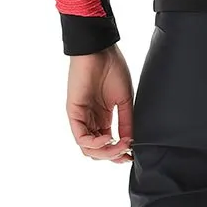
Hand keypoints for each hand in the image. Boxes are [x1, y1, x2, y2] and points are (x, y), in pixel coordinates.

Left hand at [66, 44, 134, 164]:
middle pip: (97, 150)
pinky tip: (109, 137)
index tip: (131, 155)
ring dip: (105, 152)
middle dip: (113, 156)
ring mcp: (81, 118)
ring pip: (88, 148)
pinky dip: (95, 143)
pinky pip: (81, 137)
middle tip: (126, 152)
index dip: (118, 153)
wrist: (100, 50)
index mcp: (103, 118)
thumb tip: (131, 143)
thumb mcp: (125, 99)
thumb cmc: (113, 68)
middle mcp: (91, 121)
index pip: (107, 145)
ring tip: (120, 145)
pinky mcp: (74, 113)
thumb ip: (126, 122)